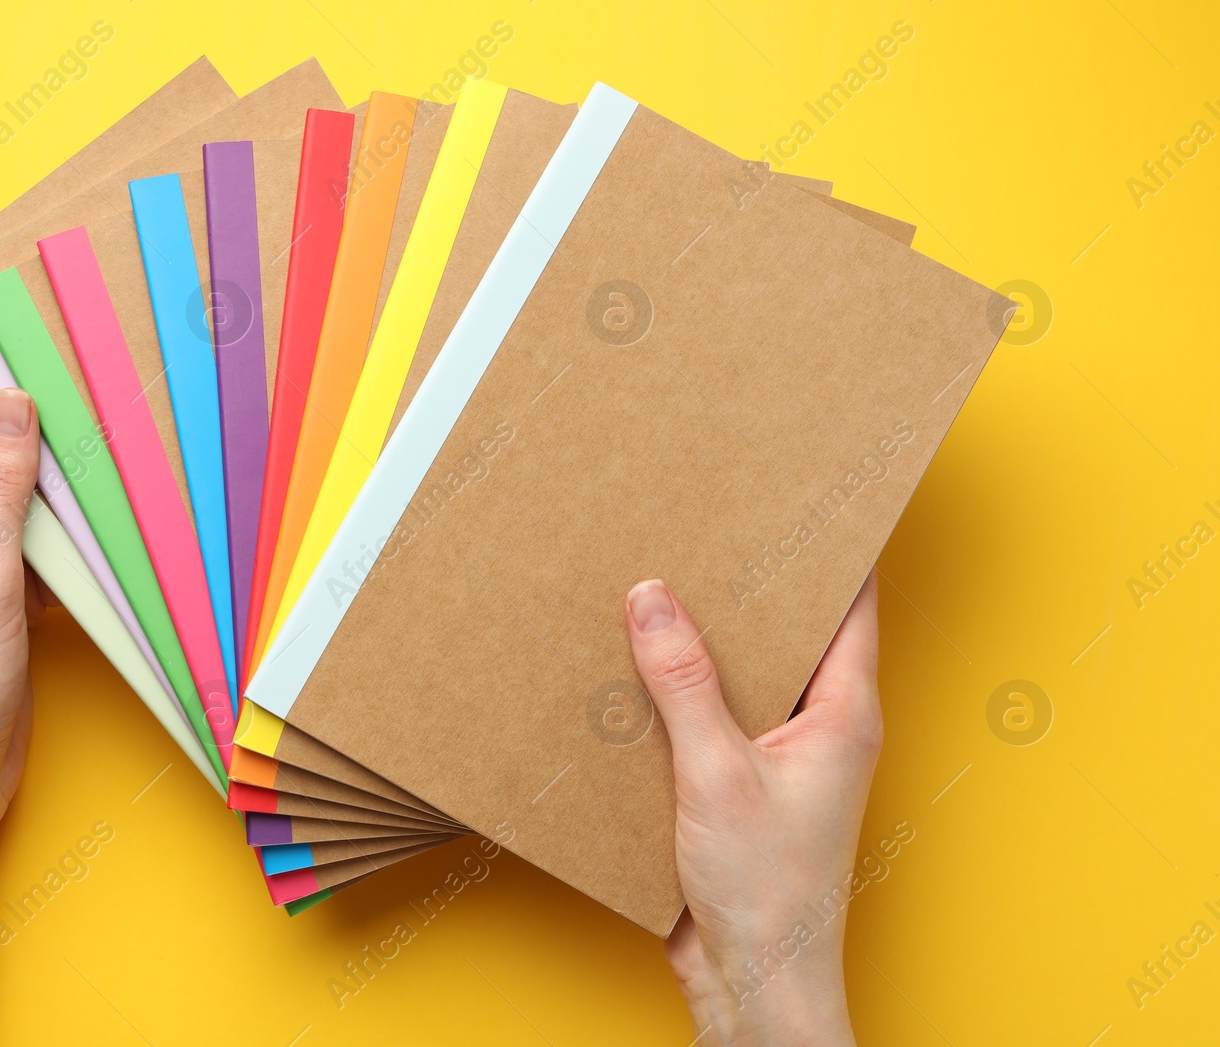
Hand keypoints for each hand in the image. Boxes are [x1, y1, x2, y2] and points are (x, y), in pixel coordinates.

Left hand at [0, 392, 47, 1046]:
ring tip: (111, 442)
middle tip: (89, 382)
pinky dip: (66, 531)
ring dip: (57, 480)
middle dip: (30, 421)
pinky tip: (108, 520)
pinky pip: (32, 538)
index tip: (19, 331)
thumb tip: (12, 399)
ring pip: (13, 493)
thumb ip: (0, 487)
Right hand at [626, 575, 881, 1046]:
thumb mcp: (717, 774)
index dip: (831, 550)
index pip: (853, 608)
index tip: (798, 497)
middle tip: (699, 534)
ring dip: (700, 646)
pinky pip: (705, 723)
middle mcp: (818, 730)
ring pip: (741, 679)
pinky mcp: (736, 789)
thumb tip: (653, 598)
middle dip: (745, 589)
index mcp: (843, 714)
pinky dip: (672, 697)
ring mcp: (777, 761)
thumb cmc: (770, 893)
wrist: (755, 984)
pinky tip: (627, 678)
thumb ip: (684, 684)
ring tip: (652, 593)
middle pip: (789, 635)